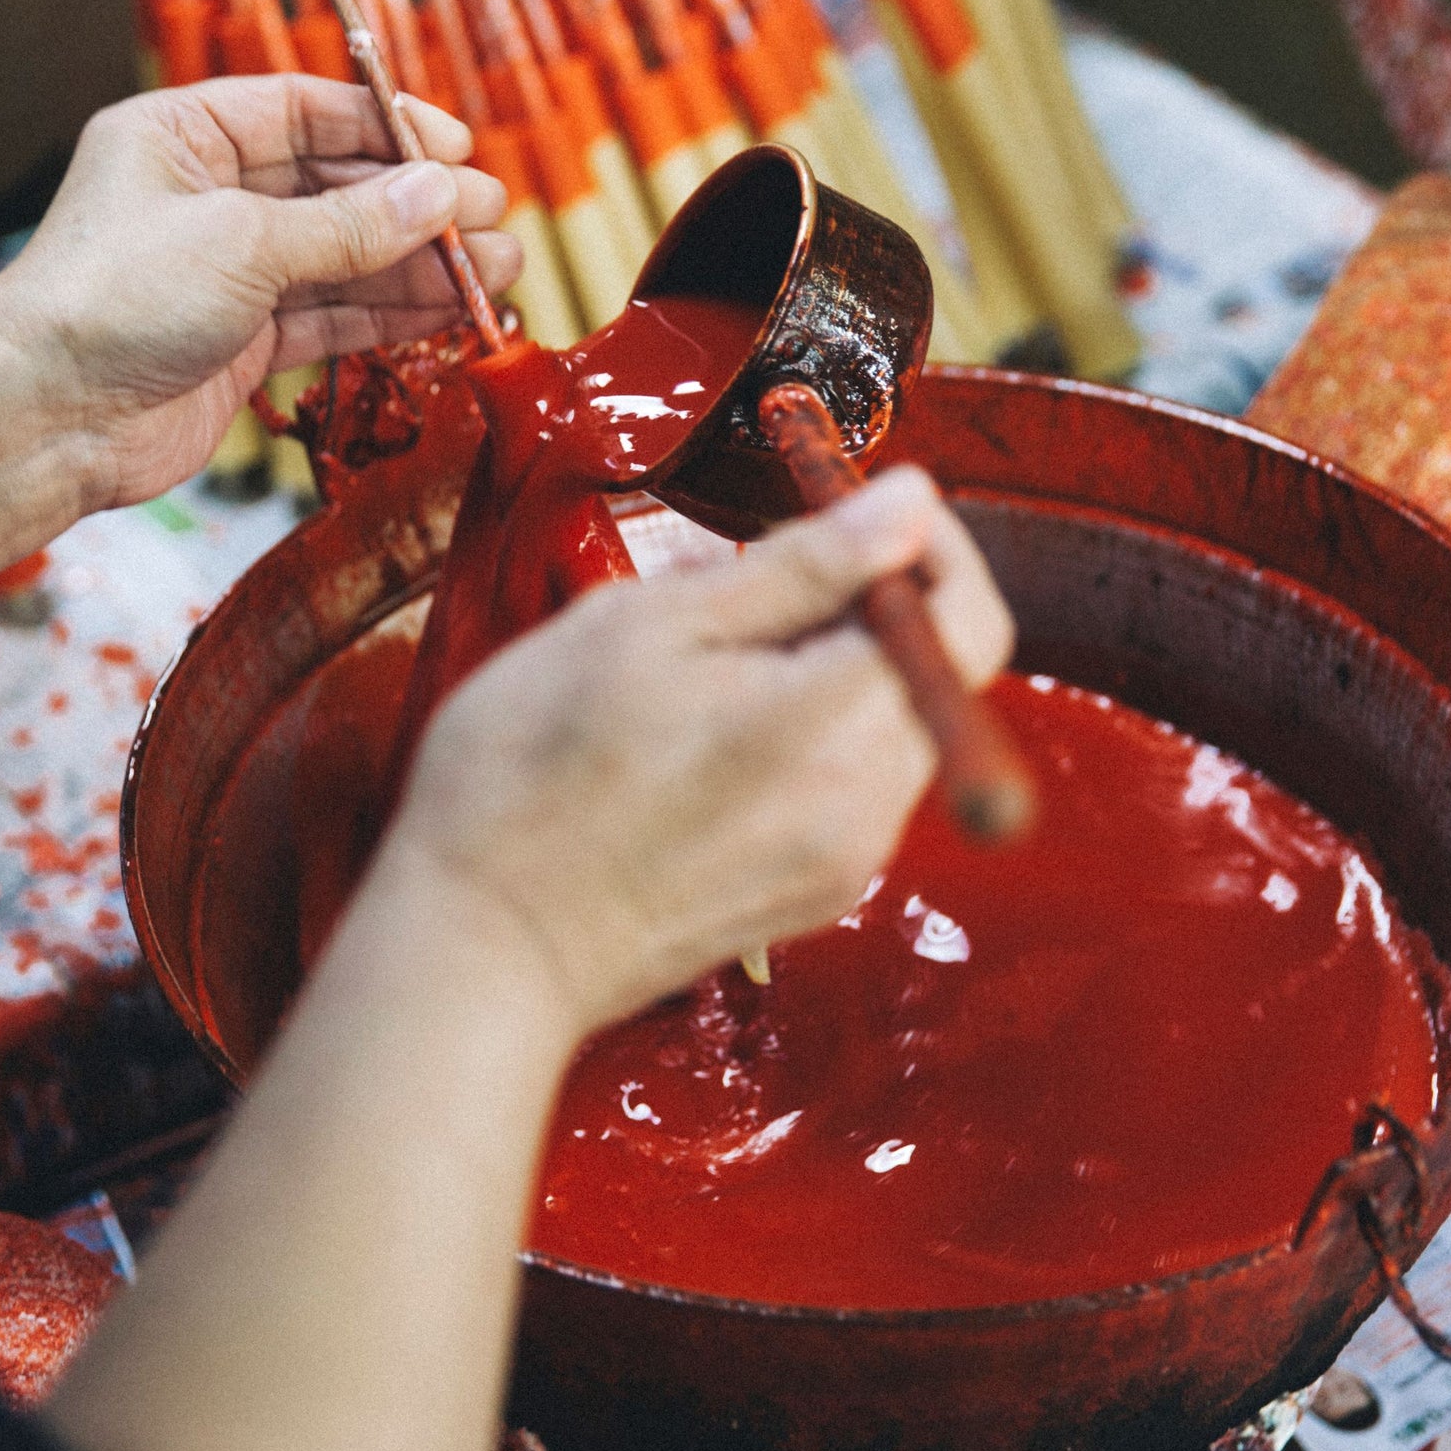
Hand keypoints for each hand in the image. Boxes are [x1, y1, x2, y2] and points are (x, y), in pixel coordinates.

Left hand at [0, 75, 518, 511]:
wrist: (44, 419)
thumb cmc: (112, 303)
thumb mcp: (244, 243)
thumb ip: (351, 224)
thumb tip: (442, 195)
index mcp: (182, 135)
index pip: (303, 110)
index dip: (385, 127)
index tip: (457, 152)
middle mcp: (205, 195)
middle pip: (334, 186)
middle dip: (417, 206)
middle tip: (495, 218)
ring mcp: (224, 271)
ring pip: (342, 257)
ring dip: (418, 264)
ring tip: (498, 271)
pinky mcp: (239, 340)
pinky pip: (330, 315)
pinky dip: (388, 314)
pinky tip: (449, 310)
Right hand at [358, 467, 1016, 1035]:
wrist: (483, 946)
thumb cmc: (529, 780)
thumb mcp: (648, 626)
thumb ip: (801, 563)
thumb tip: (907, 504)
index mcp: (829, 723)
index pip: (967, 619)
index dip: (932, 548)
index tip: (868, 513)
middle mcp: (864, 804)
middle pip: (934, 673)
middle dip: (866, 606)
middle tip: (755, 582)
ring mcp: (846, 859)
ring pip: (889, 725)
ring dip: (829, 671)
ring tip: (707, 667)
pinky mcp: (816, 892)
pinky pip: (849, 784)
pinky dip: (806, 736)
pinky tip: (706, 735)